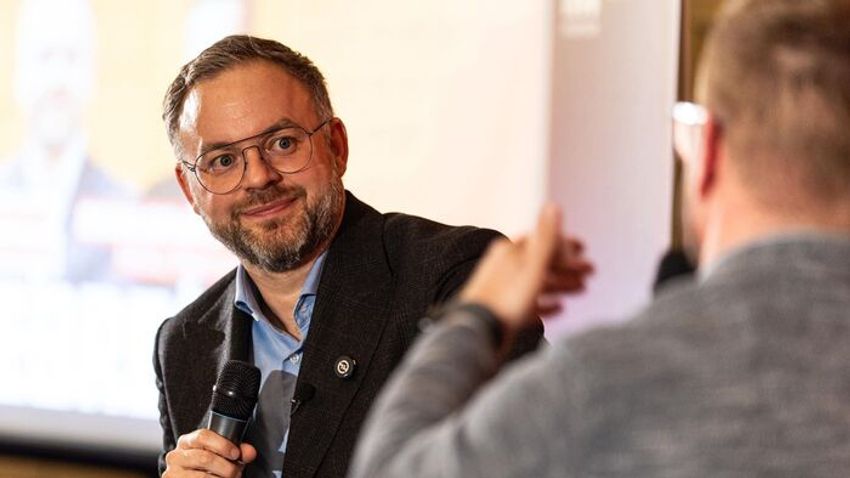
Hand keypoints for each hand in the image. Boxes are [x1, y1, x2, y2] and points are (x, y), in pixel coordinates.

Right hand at [163, 429, 256, 477]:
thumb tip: (250, 452)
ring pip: (202, 476)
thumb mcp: (221, 455)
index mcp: (187, 441)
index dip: (222, 445)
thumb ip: (237, 451)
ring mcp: (172, 472)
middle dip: (226, 467)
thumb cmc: (207, 467)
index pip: (202, 436)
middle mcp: (176, 456)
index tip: (236, 454)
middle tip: (236, 472)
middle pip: (205, 458)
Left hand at [459, 204, 592, 330]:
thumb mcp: (531, 264)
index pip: (541, 241)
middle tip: (591, 271)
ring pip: (538, 283)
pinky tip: (560, 309)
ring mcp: (504, 290)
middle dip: (568, 265)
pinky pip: (530, 305)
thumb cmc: (506, 298)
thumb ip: (545, 236)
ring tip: (583, 289)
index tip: (584, 248)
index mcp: (510, 252)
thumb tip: (553, 205)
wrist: (478, 332)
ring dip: (562, 283)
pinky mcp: (504, 312)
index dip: (565, 245)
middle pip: (542, 262)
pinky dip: (546, 304)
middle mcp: (505, 268)